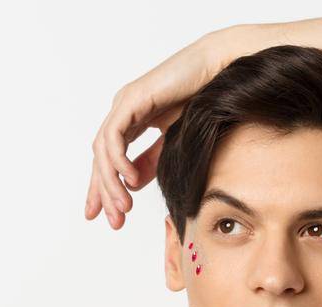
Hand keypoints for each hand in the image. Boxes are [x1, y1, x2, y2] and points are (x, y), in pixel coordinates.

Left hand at [85, 32, 230, 228]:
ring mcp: (124, 104)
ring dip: (111, 181)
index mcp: (130, 122)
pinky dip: (119, 159)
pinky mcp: (132, 99)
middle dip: (104, 192)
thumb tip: (130, 184)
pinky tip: (130, 178)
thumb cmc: (201, 99)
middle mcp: (122, 113)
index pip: (108, 160)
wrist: (220, 71)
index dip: (103, 188)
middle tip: (113, 220)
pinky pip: (114, 135)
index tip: (104, 216)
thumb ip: (151, 160)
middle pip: (101, 158)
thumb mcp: (172, 140)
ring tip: (123, 206)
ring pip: (103, 149)